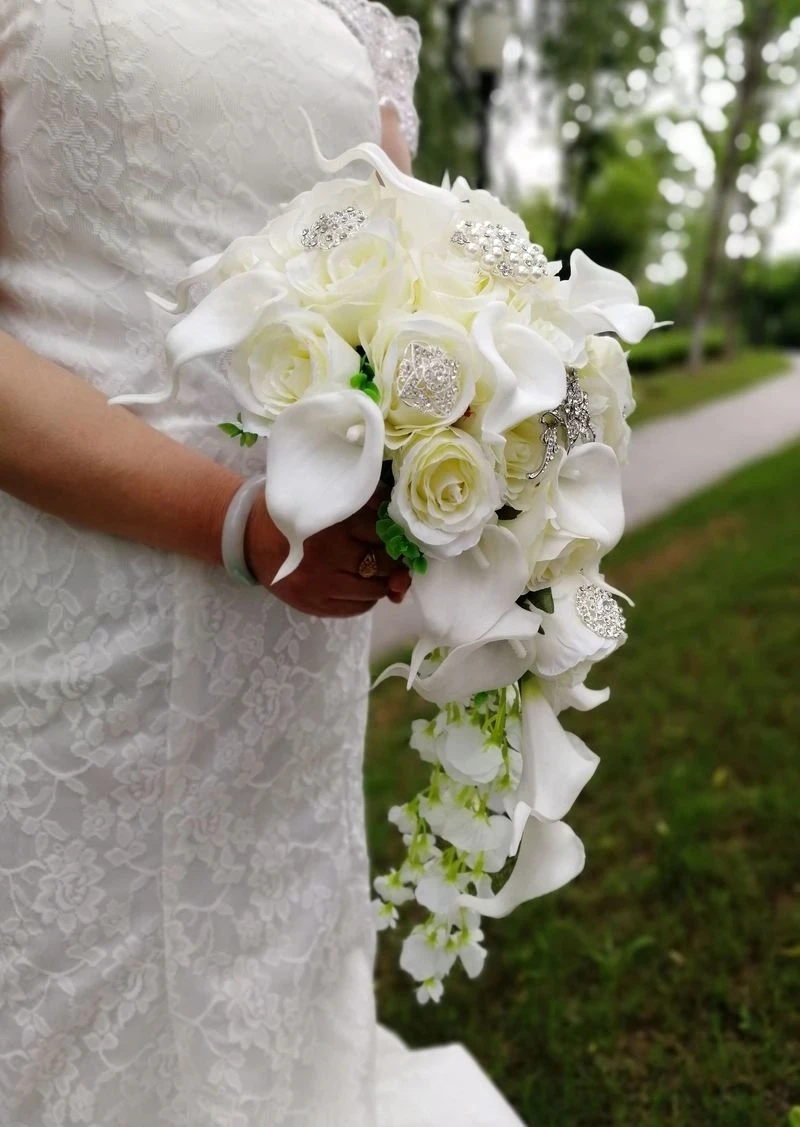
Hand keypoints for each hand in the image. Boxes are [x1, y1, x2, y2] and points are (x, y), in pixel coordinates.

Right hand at [244, 490, 411, 617]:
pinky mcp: (314, 605)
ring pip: (375, 590)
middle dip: (393, 560)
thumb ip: (365, 502)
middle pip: (384, 564)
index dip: (394, 534)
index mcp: (334, 522)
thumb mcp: (327, 495)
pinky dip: (366, 597)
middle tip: (391, 554)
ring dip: (382, 581)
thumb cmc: (294, 510)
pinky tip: (358, 584)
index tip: (395, 533)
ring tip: (375, 570)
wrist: (249, 536)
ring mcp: (321, 584)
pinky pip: (358, 608)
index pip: (384, 533)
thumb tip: (399, 523)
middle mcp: (329, 555)